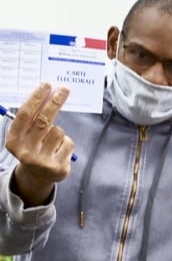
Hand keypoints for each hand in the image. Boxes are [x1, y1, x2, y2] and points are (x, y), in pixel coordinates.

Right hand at [7, 83, 74, 206]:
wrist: (39, 175)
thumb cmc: (33, 147)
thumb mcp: (26, 134)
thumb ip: (33, 118)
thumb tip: (48, 93)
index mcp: (13, 140)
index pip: (25, 115)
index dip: (37, 98)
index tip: (47, 85)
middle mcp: (25, 151)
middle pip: (44, 120)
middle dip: (55, 102)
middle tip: (64, 89)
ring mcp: (42, 161)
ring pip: (59, 131)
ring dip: (59, 130)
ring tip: (52, 140)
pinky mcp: (58, 167)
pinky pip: (68, 143)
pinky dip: (66, 143)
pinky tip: (58, 151)